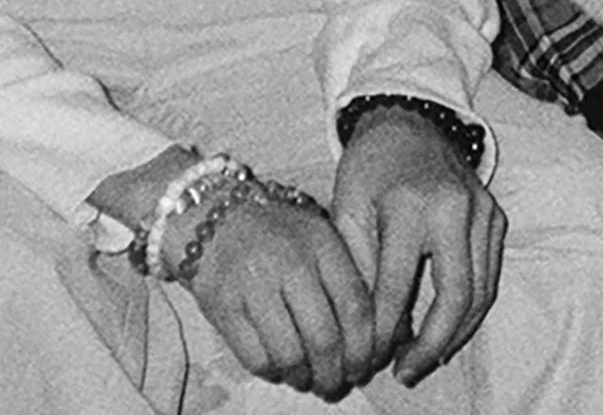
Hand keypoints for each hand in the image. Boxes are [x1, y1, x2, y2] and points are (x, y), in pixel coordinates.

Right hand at [184, 188, 380, 397]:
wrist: (215, 217)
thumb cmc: (279, 233)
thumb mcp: (320, 237)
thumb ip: (350, 279)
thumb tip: (388, 335)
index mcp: (322, 244)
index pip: (356, 308)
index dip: (365, 348)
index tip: (366, 366)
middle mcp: (290, 263)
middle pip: (324, 339)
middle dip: (336, 374)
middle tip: (337, 385)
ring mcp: (254, 285)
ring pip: (290, 355)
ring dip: (305, 379)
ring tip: (308, 380)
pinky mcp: (224, 307)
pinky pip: (257, 358)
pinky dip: (273, 372)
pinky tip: (280, 367)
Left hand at [330, 105, 505, 386]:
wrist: (409, 121)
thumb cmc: (370, 167)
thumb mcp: (347, 208)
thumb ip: (358, 268)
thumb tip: (370, 329)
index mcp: (409, 206)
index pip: (399, 289)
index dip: (385, 333)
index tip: (371, 358)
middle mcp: (454, 208)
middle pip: (455, 298)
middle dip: (432, 346)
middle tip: (406, 371)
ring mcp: (482, 211)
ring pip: (479, 293)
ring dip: (454, 335)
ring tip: (424, 358)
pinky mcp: (495, 216)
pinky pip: (489, 276)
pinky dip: (470, 309)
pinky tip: (445, 328)